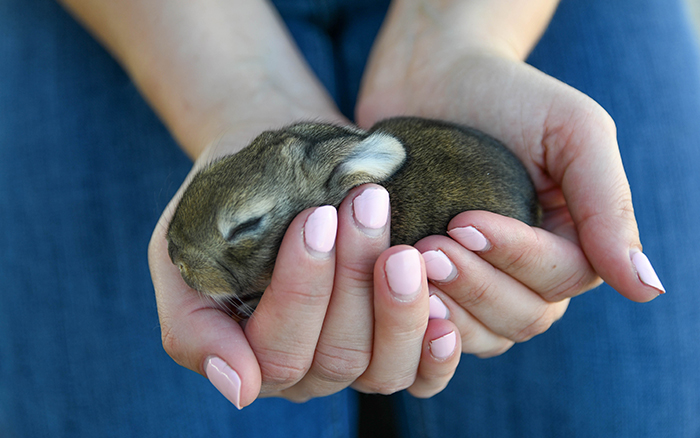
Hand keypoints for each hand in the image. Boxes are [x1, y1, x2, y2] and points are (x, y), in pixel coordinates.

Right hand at [151, 154, 462, 405]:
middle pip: (337, 356)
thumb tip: (240, 390)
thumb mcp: (182, 254)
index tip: (318, 218)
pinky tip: (444, 314)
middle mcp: (304, 371)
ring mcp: (354, 361)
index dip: (302, 291)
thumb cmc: (225, 203)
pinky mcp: (396, 344)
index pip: (278, 352)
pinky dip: (436, 351)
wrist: (274, 159)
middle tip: (366, 206)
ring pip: (383, 368)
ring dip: (398, 305)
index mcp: (247, 358)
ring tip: (405, 247)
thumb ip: (195, 328)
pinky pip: (423, 376)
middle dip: (354, 279)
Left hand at [355, 0, 663, 353]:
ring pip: (485, 333)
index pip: (560, 276)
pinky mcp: (436, 284)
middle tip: (427, 248)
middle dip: (476, 285)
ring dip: (450, 309)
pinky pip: (440, 330)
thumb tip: (647, 289)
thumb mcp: (570, 131)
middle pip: (524, 315)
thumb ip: (607, 205)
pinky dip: (422, 322)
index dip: (516, 257)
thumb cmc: (504, 96)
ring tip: (410, 267)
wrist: (429, 79)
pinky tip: (394, 300)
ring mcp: (481, 280)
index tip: (463, 220)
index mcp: (571, 237)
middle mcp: (529, 270)